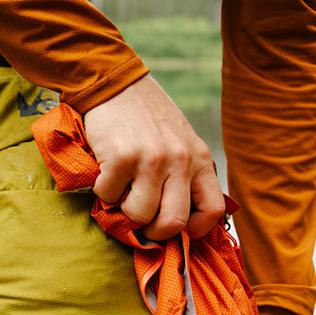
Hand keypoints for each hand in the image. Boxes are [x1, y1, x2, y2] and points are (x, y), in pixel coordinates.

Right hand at [82, 75, 223, 240]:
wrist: (115, 83)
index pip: (213, 209)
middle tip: (141, 221)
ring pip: (139, 215)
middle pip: (173, 222)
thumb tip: (179, 219)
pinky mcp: (122, 158)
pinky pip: (109, 196)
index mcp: (199, 157)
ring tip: (121, 189)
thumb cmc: (146, 116)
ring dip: (123, 209)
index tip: (179, 229)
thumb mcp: (180, 140)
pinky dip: (102, 191)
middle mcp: (180, 160)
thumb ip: (185, 173)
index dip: (195, 229)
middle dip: (154, 231)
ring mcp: (152, 160)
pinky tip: (105, 172)